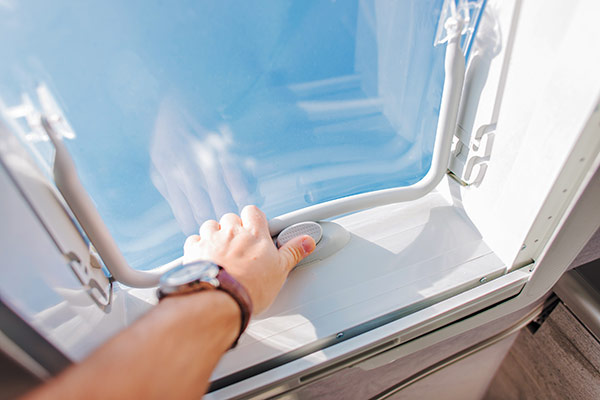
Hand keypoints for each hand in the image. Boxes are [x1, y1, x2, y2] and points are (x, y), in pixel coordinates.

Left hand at [182, 205, 315, 313]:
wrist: (222, 300)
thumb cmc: (251, 287)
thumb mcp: (280, 270)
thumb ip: (292, 252)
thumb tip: (307, 241)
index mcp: (255, 234)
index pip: (253, 212)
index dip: (253, 220)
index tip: (256, 231)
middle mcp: (232, 232)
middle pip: (231, 219)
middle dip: (233, 229)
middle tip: (239, 248)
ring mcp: (211, 240)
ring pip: (211, 226)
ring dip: (214, 236)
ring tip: (221, 254)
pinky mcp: (194, 250)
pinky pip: (193, 240)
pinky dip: (198, 247)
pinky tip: (204, 258)